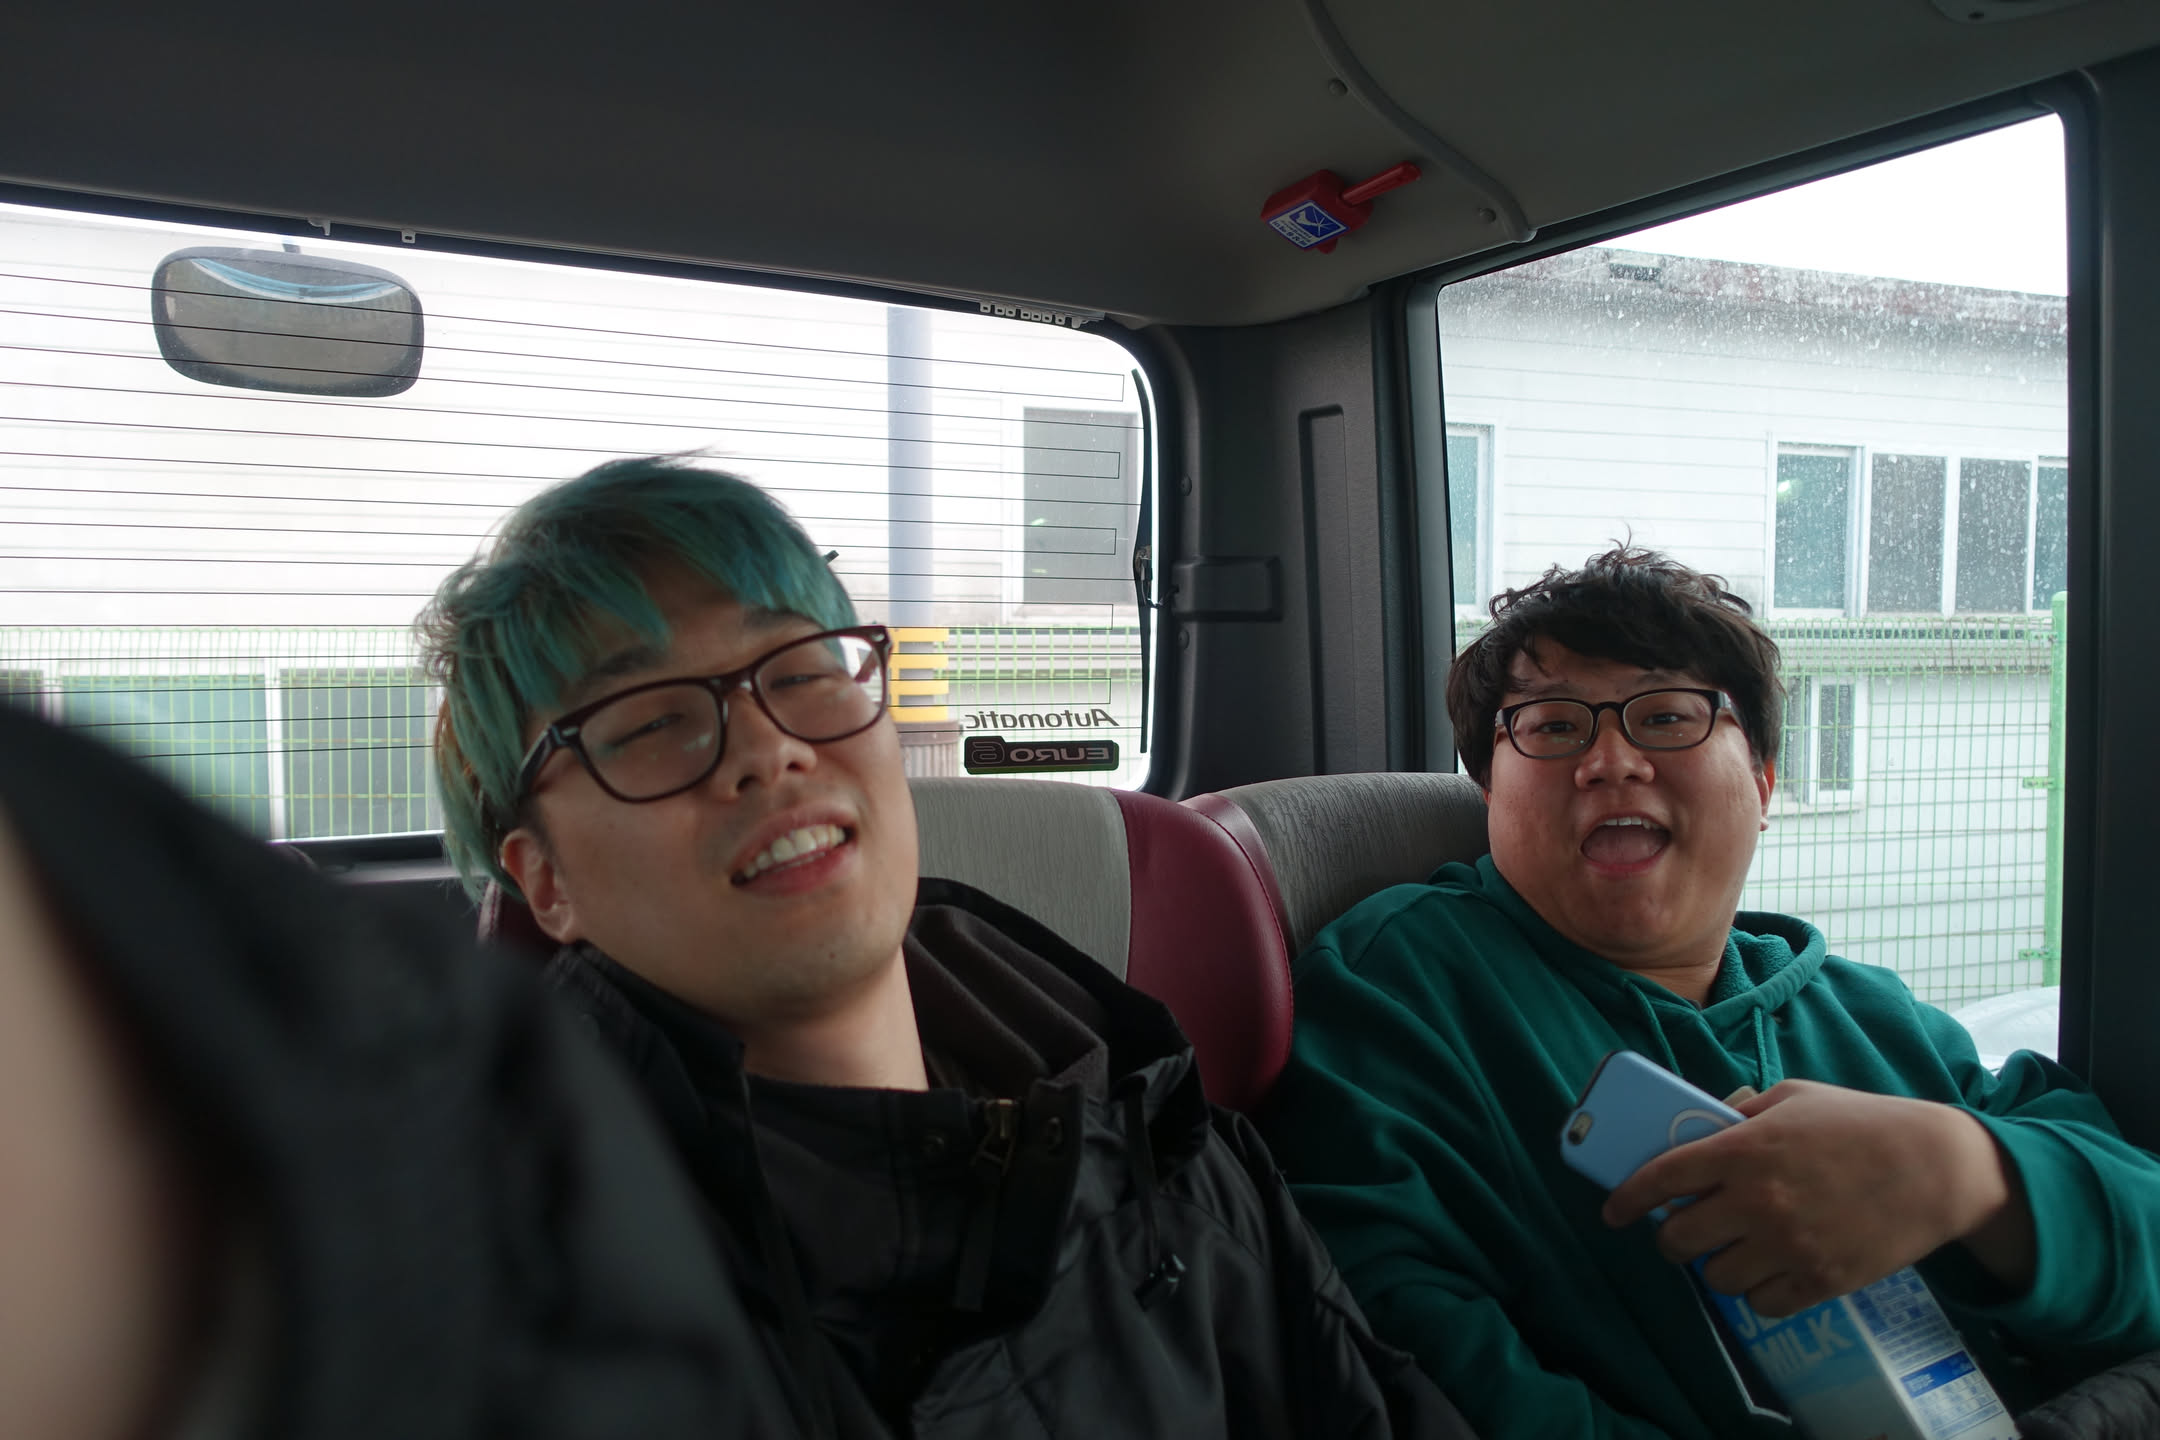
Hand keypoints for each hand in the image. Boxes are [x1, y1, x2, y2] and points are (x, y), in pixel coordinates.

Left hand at [1601, 1079, 2028, 1316]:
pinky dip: (1757, 1292)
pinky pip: (1761, 1304)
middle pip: (1679, 1239)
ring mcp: (1789, 1246)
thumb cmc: (1862, 1122)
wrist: (1937, 1168)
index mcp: (1744, 1150)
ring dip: (1716, 1266)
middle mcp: (1757, 1202)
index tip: (1613, 1212)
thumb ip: (1741, 1110)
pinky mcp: (1821, 1281)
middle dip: (1672, 1237)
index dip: (1628, 1199)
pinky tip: (1768, 1270)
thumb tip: (1702, 1124)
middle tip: (1683, 1231)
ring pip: (1716, 1279)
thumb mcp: (1794, 1096)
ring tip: (1733, 1249)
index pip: (1661, 1179)